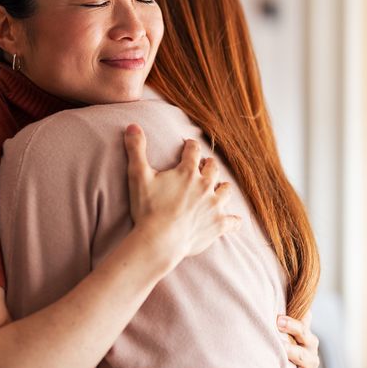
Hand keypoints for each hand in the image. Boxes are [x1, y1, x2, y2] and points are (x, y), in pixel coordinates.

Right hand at [123, 124, 241, 268]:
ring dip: (223, 187)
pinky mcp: (218, 224)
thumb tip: (132, 125)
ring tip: (219, 188)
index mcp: (188, 172)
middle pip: (213, 168)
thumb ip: (136, 149)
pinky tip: (234, 221)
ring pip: (226, 190)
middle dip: (209, 165)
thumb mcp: (138, 176)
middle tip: (205, 165)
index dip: (190, 146)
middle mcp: (205, 185)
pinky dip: (234, 220)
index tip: (188, 145)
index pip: (193, 151)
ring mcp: (214, 205)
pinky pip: (233, 221)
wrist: (160, 241)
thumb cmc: (148, 209)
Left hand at [278, 312, 319, 367]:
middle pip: (304, 354)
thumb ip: (287, 311)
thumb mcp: (288, 328)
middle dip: (291, 351)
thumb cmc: (287, 342)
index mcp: (306, 340)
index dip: (291, 324)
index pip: (302, 330)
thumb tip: (283, 277)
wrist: (293, 367)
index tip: (276, 320)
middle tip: (279, 348)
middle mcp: (310, 358)